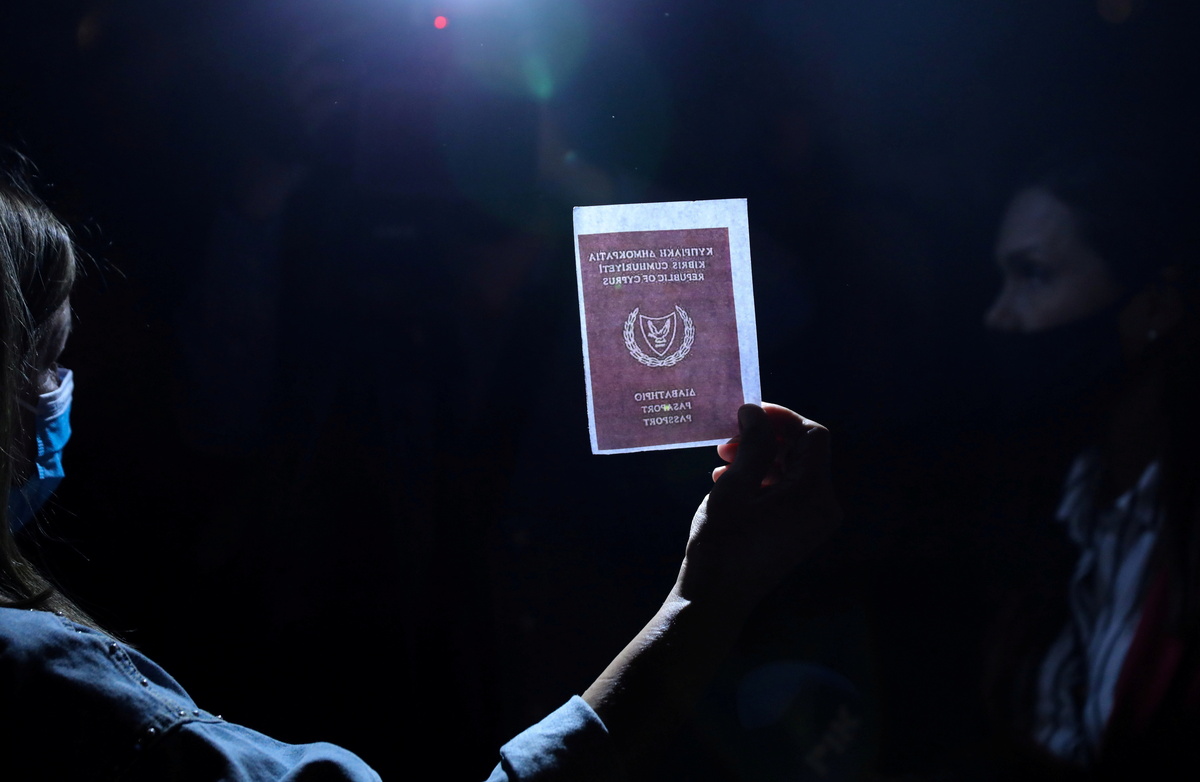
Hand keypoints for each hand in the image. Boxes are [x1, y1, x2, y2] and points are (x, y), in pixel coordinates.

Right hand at [674, 403, 840, 612]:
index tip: (747, 413)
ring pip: (792, 471)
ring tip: (721, 461)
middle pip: (803, 453)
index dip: (782, 418)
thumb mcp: (734, 487)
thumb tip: (756, 411)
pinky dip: (761, 479)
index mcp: (814, 494)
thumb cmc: (722, 543)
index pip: (813, 436)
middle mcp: (822, 507)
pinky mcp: (797, 531)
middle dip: (766, 439)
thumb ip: (753, 444)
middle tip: (727, 442)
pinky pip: (787, 492)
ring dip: (759, 459)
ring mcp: (811, 522)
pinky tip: (726, 481)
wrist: (715, 600)